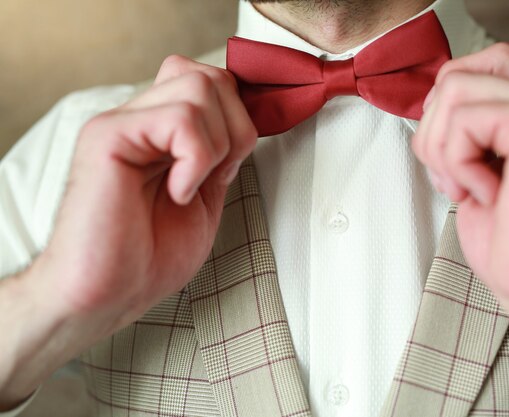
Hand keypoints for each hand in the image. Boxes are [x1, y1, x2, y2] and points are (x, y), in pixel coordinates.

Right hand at [40, 55, 256, 329]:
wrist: (109, 295)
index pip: (213, 81)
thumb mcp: (206, 197)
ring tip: (190, 187)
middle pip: (212, 78)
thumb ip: (220, 154)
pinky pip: (181, 119)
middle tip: (217, 175)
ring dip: (216, 146)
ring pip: (200, 88)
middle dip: (236, 129)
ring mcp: (123, 122)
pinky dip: (196, 161)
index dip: (239, 117)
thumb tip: (246, 121)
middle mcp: (141, 118)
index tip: (232, 164)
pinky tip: (177, 192)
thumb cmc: (150, 257)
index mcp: (162, 131)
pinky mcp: (109, 135)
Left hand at [413, 43, 508, 414]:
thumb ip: (463, 131)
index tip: (447, 159)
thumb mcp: (474, 173)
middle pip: (455, 74)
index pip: (471, 69)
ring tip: (473, 188)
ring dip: (443, 150)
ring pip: (453, 89)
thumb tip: (426, 107)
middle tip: (455, 178)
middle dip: (433, 131)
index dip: (440, 110)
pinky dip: (458, 164)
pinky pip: (464, 121)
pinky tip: (488, 193)